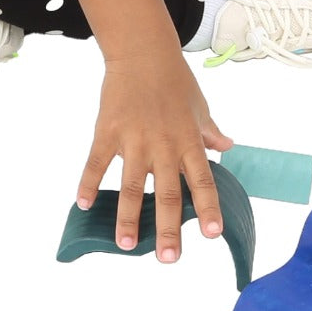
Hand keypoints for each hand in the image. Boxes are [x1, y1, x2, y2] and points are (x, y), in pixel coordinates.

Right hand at [76, 47, 232, 262]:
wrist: (143, 52)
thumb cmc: (175, 80)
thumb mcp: (199, 106)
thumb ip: (209, 132)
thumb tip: (227, 148)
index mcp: (188, 140)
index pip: (202, 180)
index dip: (207, 208)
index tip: (212, 234)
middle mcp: (163, 144)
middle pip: (166, 193)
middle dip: (167, 228)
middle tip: (167, 258)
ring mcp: (134, 139)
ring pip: (131, 186)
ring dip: (128, 217)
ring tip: (126, 245)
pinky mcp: (108, 131)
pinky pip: (96, 163)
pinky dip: (88, 184)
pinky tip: (84, 205)